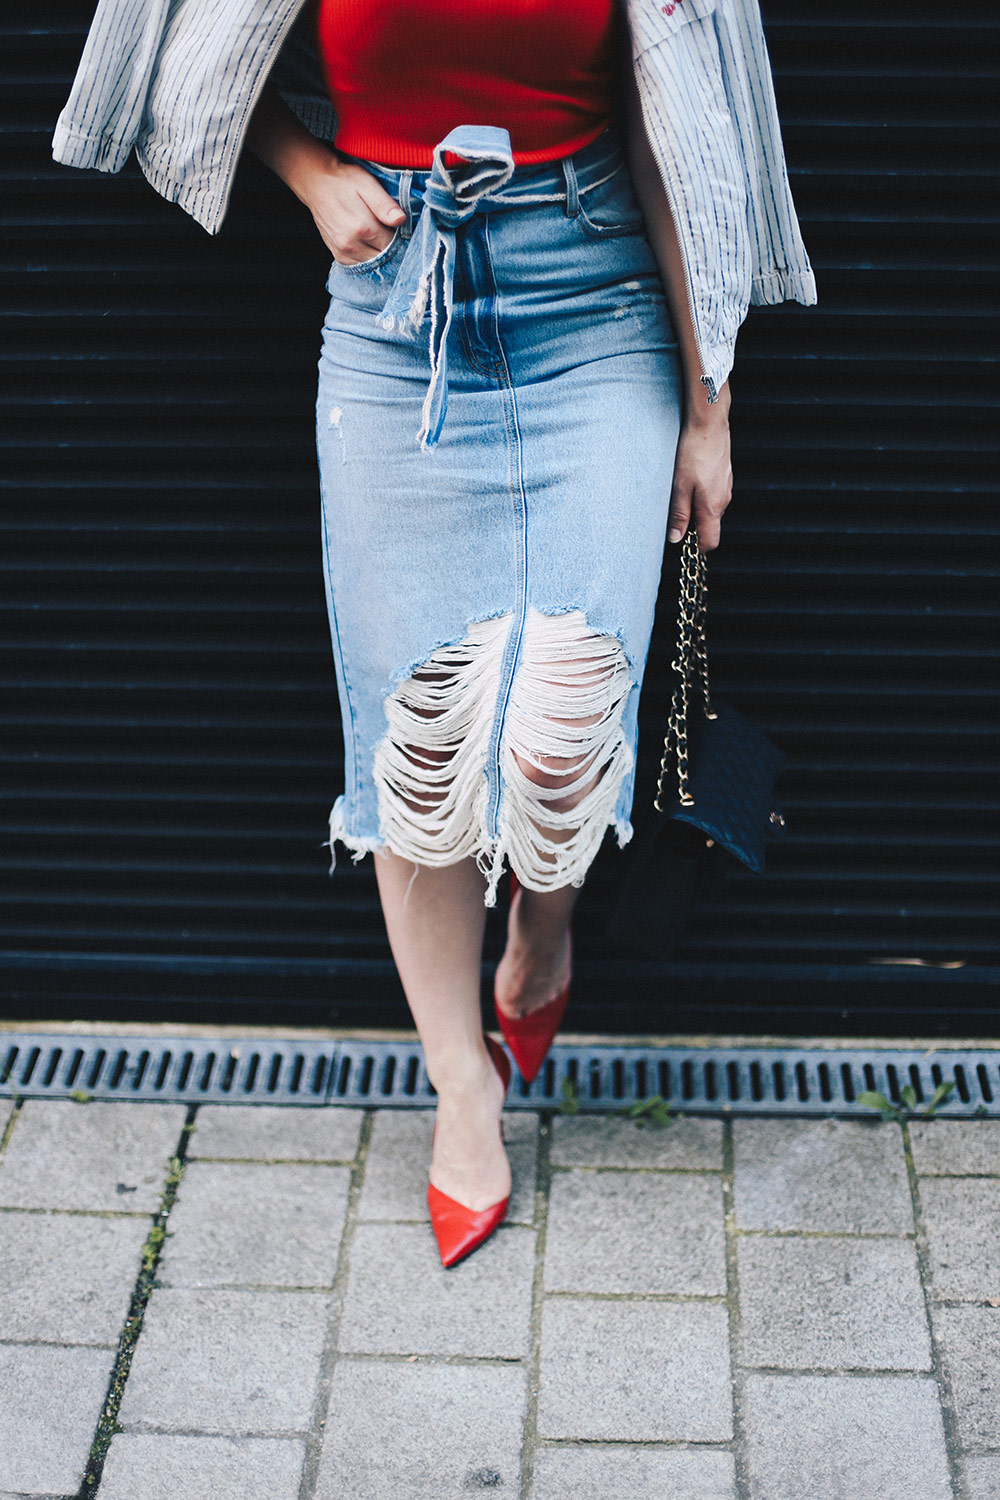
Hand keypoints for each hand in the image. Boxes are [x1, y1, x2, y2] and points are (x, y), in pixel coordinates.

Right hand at [300, 156, 405, 265]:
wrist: (316, 183)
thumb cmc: (344, 180)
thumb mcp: (366, 184)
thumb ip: (384, 204)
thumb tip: (401, 220)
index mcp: (362, 227)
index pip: (394, 245)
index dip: (401, 238)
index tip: (401, 228)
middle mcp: (351, 244)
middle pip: (384, 257)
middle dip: (392, 247)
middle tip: (391, 230)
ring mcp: (343, 252)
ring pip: (373, 264)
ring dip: (380, 254)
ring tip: (379, 235)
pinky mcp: (338, 255)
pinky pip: (361, 266)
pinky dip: (369, 258)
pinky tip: (369, 243)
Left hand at [666, 387, 733, 552]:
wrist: (709, 423)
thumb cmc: (694, 451)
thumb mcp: (680, 485)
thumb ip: (679, 513)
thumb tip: (676, 537)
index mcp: (713, 506)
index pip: (710, 541)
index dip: (697, 548)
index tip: (683, 544)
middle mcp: (723, 499)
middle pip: (711, 526)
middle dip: (694, 528)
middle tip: (675, 518)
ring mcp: (726, 486)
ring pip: (712, 509)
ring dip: (697, 510)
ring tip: (680, 495)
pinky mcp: (724, 475)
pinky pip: (714, 494)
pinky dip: (702, 495)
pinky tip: (690, 481)